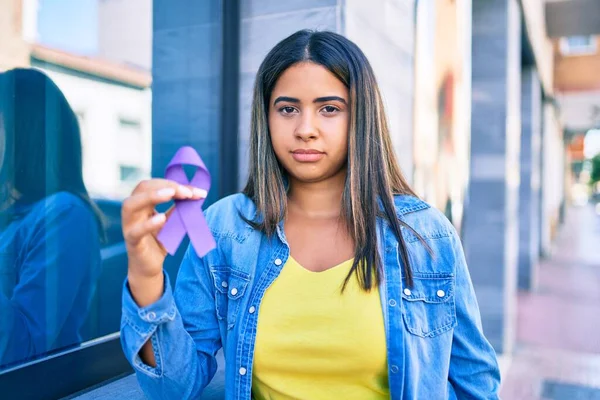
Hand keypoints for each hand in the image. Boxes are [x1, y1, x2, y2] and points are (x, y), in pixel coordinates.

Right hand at [121, 179, 205, 304]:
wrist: (149, 267)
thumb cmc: (159, 241)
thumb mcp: (172, 222)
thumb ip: (178, 209)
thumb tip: (196, 194)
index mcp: (142, 203)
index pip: (155, 185)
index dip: (175, 184)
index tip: (197, 191)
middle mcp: (132, 210)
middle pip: (143, 188)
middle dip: (166, 186)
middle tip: (187, 193)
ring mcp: (129, 225)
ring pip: (131, 205)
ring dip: (152, 196)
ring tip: (171, 193)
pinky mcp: (132, 241)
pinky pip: (136, 231)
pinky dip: (148, 223)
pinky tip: (161, 218)